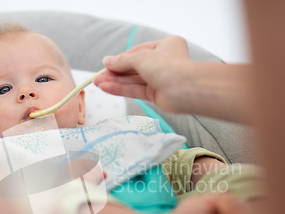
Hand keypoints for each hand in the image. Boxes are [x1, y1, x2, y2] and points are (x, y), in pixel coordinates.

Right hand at [95, 36, 249, 122]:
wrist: (186, 90)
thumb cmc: (168, 66)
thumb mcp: (140, 58)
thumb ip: (122, 61)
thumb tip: (107, 61)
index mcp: (165, 46)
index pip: (138, 52)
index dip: (120, 59)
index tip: (105, 64)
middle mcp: (163, 62)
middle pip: (134, 68)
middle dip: (115, 73)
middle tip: (97, 77)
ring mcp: (160, 80)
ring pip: (133, 80)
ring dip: (115, 82)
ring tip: (97, 84)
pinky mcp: (157, 95)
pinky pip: (136, 90)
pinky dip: (121, 89)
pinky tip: (107, 89)